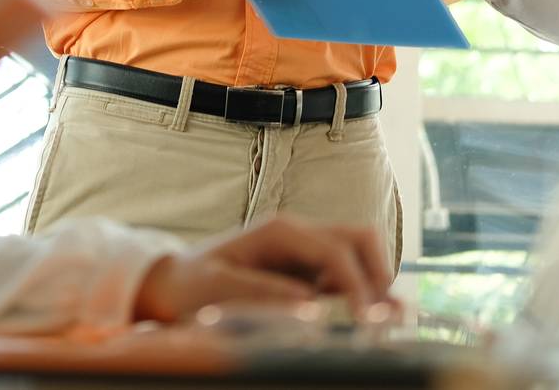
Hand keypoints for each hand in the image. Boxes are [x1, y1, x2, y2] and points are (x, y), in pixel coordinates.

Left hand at [132, 215, 395, 322]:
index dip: (358, 283)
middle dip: (379, 275)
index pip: (336, 248)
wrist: (173, 285)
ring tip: (384, 324)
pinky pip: (348, 279)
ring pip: (361, 256)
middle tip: (384, 319)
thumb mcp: (217, 289)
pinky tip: (365, 324)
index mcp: (280, 232)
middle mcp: (300, 236)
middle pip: (360, 239)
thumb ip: (263, 293)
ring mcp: (307, 254)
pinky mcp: (309, 274)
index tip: (368, 320)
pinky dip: (363, 298)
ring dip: (376, 286)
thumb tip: (310, 303)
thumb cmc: (191, 285)